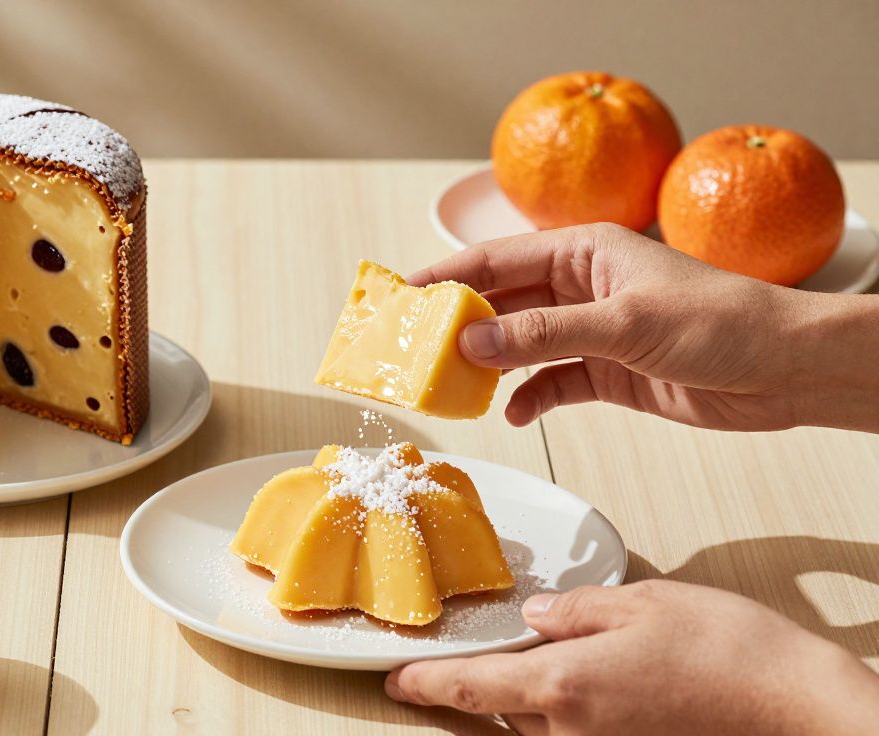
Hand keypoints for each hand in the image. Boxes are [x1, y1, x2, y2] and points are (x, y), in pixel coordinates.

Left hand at [385, 580, 878, 734]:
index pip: (471, 689)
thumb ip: (575, 611)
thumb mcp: (641, 603)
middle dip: (499, 679)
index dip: (426, 684)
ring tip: (568, 659)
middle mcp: (573, 731)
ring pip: (540, 724)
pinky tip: (603, 682)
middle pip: (505, 708)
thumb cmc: (729, 651)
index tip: (394, 680)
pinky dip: (570, 708)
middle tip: (507, 648)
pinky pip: (577, 733)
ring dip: (537, 695)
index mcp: (565, 686)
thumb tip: (535, 618)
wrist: (798, 710)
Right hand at [409, 223, 878, 431]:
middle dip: (458, 327)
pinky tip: (512, 415)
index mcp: (584, 251)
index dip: (446, 277)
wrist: (785, 370)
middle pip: (502, 303)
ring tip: (448, 388)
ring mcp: (593, 331)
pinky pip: (552, 383)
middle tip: (410, 352)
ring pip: (521, 345)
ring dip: (488, 365)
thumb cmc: (717, 323)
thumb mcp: (623, 323)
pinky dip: (529, 398)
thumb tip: (469, 344)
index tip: (399, 298)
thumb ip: (543, 333)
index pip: (497, 260)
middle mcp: (582, 287)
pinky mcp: (608, 372)